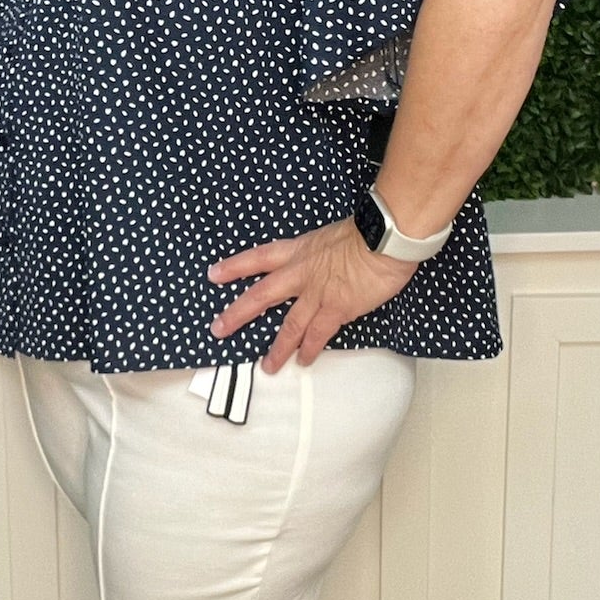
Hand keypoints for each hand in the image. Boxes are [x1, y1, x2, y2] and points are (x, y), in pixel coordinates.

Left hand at [208, 217, 416, 373]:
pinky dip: (309, 349)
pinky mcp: (337, 309)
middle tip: (218, 329)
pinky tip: (303, 361)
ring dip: (277, 348)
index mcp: (299, 251)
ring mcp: (317, 293)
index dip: (234, 266)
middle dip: (238, 313)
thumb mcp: (330, 236)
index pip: (258, 257)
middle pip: (261, 295)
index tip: (214, 274)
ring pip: (289, 325)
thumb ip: (318, 253)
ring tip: (267, 366)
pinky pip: (318, 335)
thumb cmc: (366, 232)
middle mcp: (301, 273)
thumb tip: (320, 264)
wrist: (385, 237)